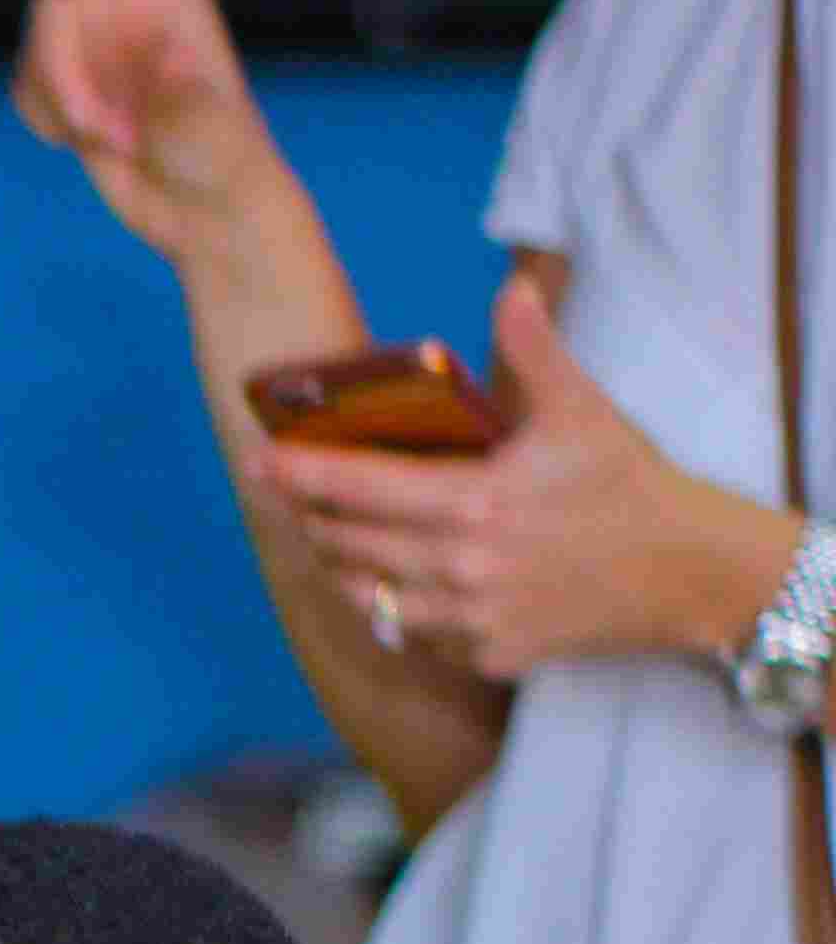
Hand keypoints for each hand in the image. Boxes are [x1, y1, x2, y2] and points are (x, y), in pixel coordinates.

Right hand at [13, 0, 283, 261]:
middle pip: (56, 8)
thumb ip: (162, 89)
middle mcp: (127, 11)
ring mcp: (96, 52)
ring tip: (111, 141)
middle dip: (63, 74)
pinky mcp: (71, 92)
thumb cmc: (225, 159)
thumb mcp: (204, 120)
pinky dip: (44, 118)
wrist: (210, 216)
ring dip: (58, 106)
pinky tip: (85, 143)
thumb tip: (132, 71)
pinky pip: (25, 87)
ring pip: (34, 54)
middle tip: (99, 131)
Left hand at [266, 273, 806, 683]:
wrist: (687, 571)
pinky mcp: (486, 654)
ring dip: (340, 566)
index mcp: (475, 502)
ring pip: (368, 596)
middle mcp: (461, 566)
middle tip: (290, 497)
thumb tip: (512, 289)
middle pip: (348, 543)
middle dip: (312, 517)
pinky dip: (393, 610)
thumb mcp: (582, 410)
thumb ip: (534, 350)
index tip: (257, 461)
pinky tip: (387, 585)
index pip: (359, 486)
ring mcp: (471, 617)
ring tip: (326, 539)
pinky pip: (413, 635)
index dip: (299, 473)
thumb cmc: (628, 484)